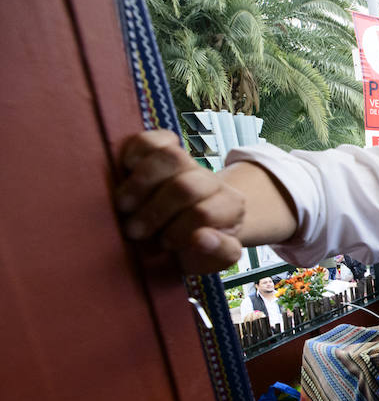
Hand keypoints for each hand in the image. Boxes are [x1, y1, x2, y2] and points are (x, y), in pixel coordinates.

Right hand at [114, 129, 246, 271]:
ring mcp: (188, 162)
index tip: (164, 246)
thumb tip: (202, 238)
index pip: (203, 213)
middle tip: (135, 232)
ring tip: (124, 207)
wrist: (188, 227)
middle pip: (185, 186)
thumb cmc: (198, 248)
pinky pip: (151, 140)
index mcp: (231, 207)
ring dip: (140, 185)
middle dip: (154, 213)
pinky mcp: (164, 148)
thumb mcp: (214, 259)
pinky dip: (134, 154)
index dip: (178, 232)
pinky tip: (126, 174)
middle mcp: (212, 181)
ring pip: (171, 157)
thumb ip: (220, 252)